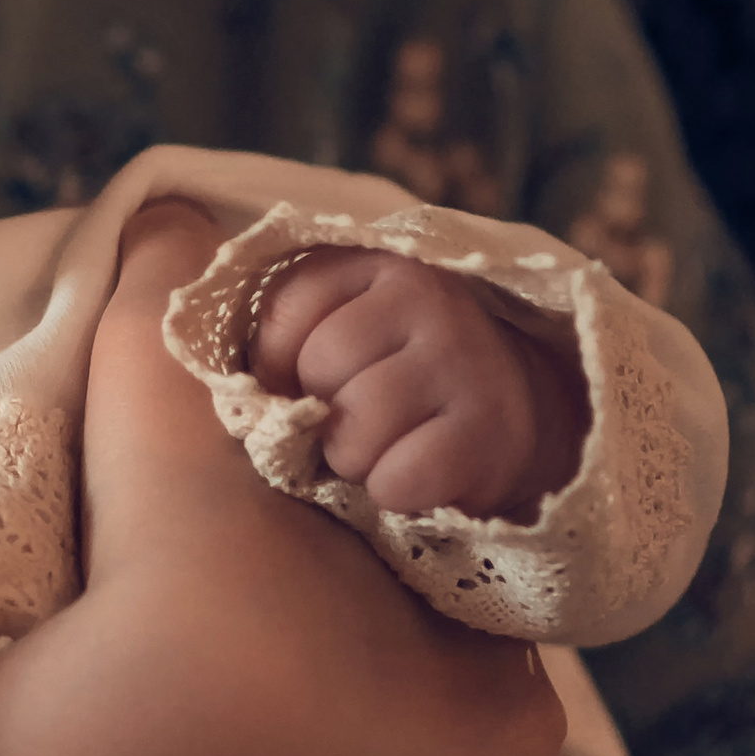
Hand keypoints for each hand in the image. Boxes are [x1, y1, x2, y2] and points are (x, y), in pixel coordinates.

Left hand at [249, 247, 586, 518]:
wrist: (517, 411)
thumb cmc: (402, 374)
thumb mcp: (348, 326)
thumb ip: (288, 333)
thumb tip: (237, 386)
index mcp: (376, 264)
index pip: (288, 308)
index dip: (278, 363)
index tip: (299, 384)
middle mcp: (427, 297)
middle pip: (320, 370)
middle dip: (323, 415)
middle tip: (356, 421)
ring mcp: (463, 360)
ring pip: (355, 430)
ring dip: (356, 459)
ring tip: (386, 447)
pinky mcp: (491, 428)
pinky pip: (400, 478)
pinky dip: (395, 491)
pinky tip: (419, 472)